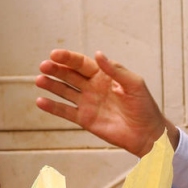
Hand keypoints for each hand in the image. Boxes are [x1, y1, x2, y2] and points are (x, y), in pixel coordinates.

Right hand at [35, 50, 176, 156]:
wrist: (147, 134)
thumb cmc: (144, 106)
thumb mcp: (134, 84)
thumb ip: (116, 70)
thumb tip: (98, 54)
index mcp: (104, 75)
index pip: (82, 63)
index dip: (68, 58)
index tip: (55, 54)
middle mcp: (93, 87)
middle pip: (70, 75)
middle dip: (56, 69)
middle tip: (43, 66)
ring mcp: (87, 103)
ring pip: (65, 91)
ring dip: (51, 85)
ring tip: (39, 80)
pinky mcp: (85, 119)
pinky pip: (65, 111)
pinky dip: (53, 107)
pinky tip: (40, 101)